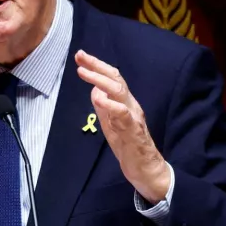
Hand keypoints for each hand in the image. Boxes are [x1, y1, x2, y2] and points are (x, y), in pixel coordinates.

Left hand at [75, 49, 169, 202]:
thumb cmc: (128, 146)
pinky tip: (100, 99)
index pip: (112, 78)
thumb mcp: (110, 124)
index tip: (80, 57)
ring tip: (84, 72)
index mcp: (125, 103)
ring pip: (120, 91)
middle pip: (116, 79)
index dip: (97, 66)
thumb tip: (94, 90)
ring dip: (100, 80)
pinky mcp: (133, 131)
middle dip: (97, 65)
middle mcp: (131, 105)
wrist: (146, 169)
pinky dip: (111, 105)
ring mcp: (133, 116)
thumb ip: (103, 108)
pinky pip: (123, 114)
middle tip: (80, 56)